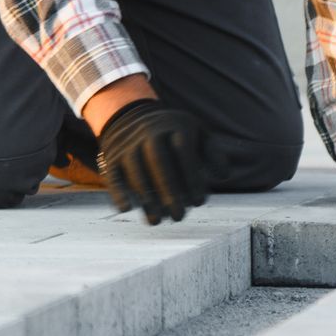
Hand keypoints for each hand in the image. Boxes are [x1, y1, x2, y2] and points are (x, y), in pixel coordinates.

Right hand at [92, 99, 208, 225]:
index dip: (192, 178)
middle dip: (169, 191)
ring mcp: (128, 144)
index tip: (198, 203)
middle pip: (159, 161)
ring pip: (136, 169)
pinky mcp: (112, 156)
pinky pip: (113, 173)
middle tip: (179, 217)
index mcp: (175, 126)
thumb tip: (223, 175)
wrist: (131, 114)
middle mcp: (150, 132)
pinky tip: (126, 209)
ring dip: (146, 197)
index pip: (183, 152)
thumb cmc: (173, 133)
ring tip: (157, 221)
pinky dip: (118, 190)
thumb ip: (213, 153)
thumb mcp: (196, 133)